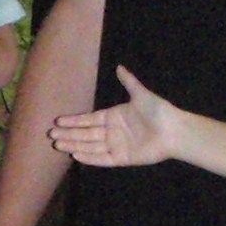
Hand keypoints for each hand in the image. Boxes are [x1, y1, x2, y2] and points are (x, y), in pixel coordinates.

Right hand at [48, 68, 178, 166]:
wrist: (174, 130)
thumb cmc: (159, 111)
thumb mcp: (141, 94)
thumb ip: (128, 82)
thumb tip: (119, 67)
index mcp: (113, 116)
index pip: (89, 119)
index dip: (73, 121)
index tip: (58, 120)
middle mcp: (112, 132)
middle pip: (85, 134)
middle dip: (68, 134)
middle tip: (51, 134)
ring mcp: (116, 146)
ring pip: (90, 146)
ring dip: (74, 145)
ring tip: (57, 145)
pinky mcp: (122, 158)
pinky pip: (102, 159)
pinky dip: (89, 157)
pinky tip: (76, 155)